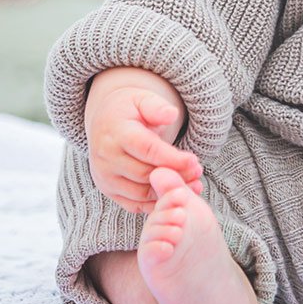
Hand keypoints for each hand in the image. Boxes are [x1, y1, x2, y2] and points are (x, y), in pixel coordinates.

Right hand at [84, 67, 202, 213]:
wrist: (106, 121)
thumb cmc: (130, 109)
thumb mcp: (143, 99)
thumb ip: (157, 107)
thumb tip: (171, 114)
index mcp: (115, 134)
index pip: (146, 150)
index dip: (172, 158)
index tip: (194, 160)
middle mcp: (105, 158)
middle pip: (144, 174)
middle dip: (174, 175)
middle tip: (198, 173)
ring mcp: (104, 177)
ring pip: (139, 193)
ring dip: (167, 191)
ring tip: (192, 185)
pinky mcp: (108, 190)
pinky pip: (133, 204)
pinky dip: (155, 203)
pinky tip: (175, 194)